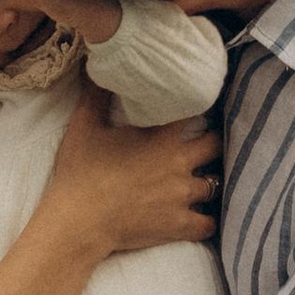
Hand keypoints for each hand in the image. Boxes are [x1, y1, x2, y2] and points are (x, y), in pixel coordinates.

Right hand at [42, 85, 219, 255]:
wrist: (79, 221)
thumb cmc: (81, 173)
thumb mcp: (84, 126)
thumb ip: (95, 95)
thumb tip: (96, 68)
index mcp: (161, 137)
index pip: (195, 112)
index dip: (195, 108)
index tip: (194, 105)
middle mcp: (179, 164)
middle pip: (215, 145)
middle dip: (212, 142)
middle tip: (203, 142)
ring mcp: (182, 197)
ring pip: (214, 184)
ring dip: (208, 180)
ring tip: (201, 178)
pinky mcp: (179, 225)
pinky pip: (208, 224)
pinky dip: (207, 220)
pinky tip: (201, 216)